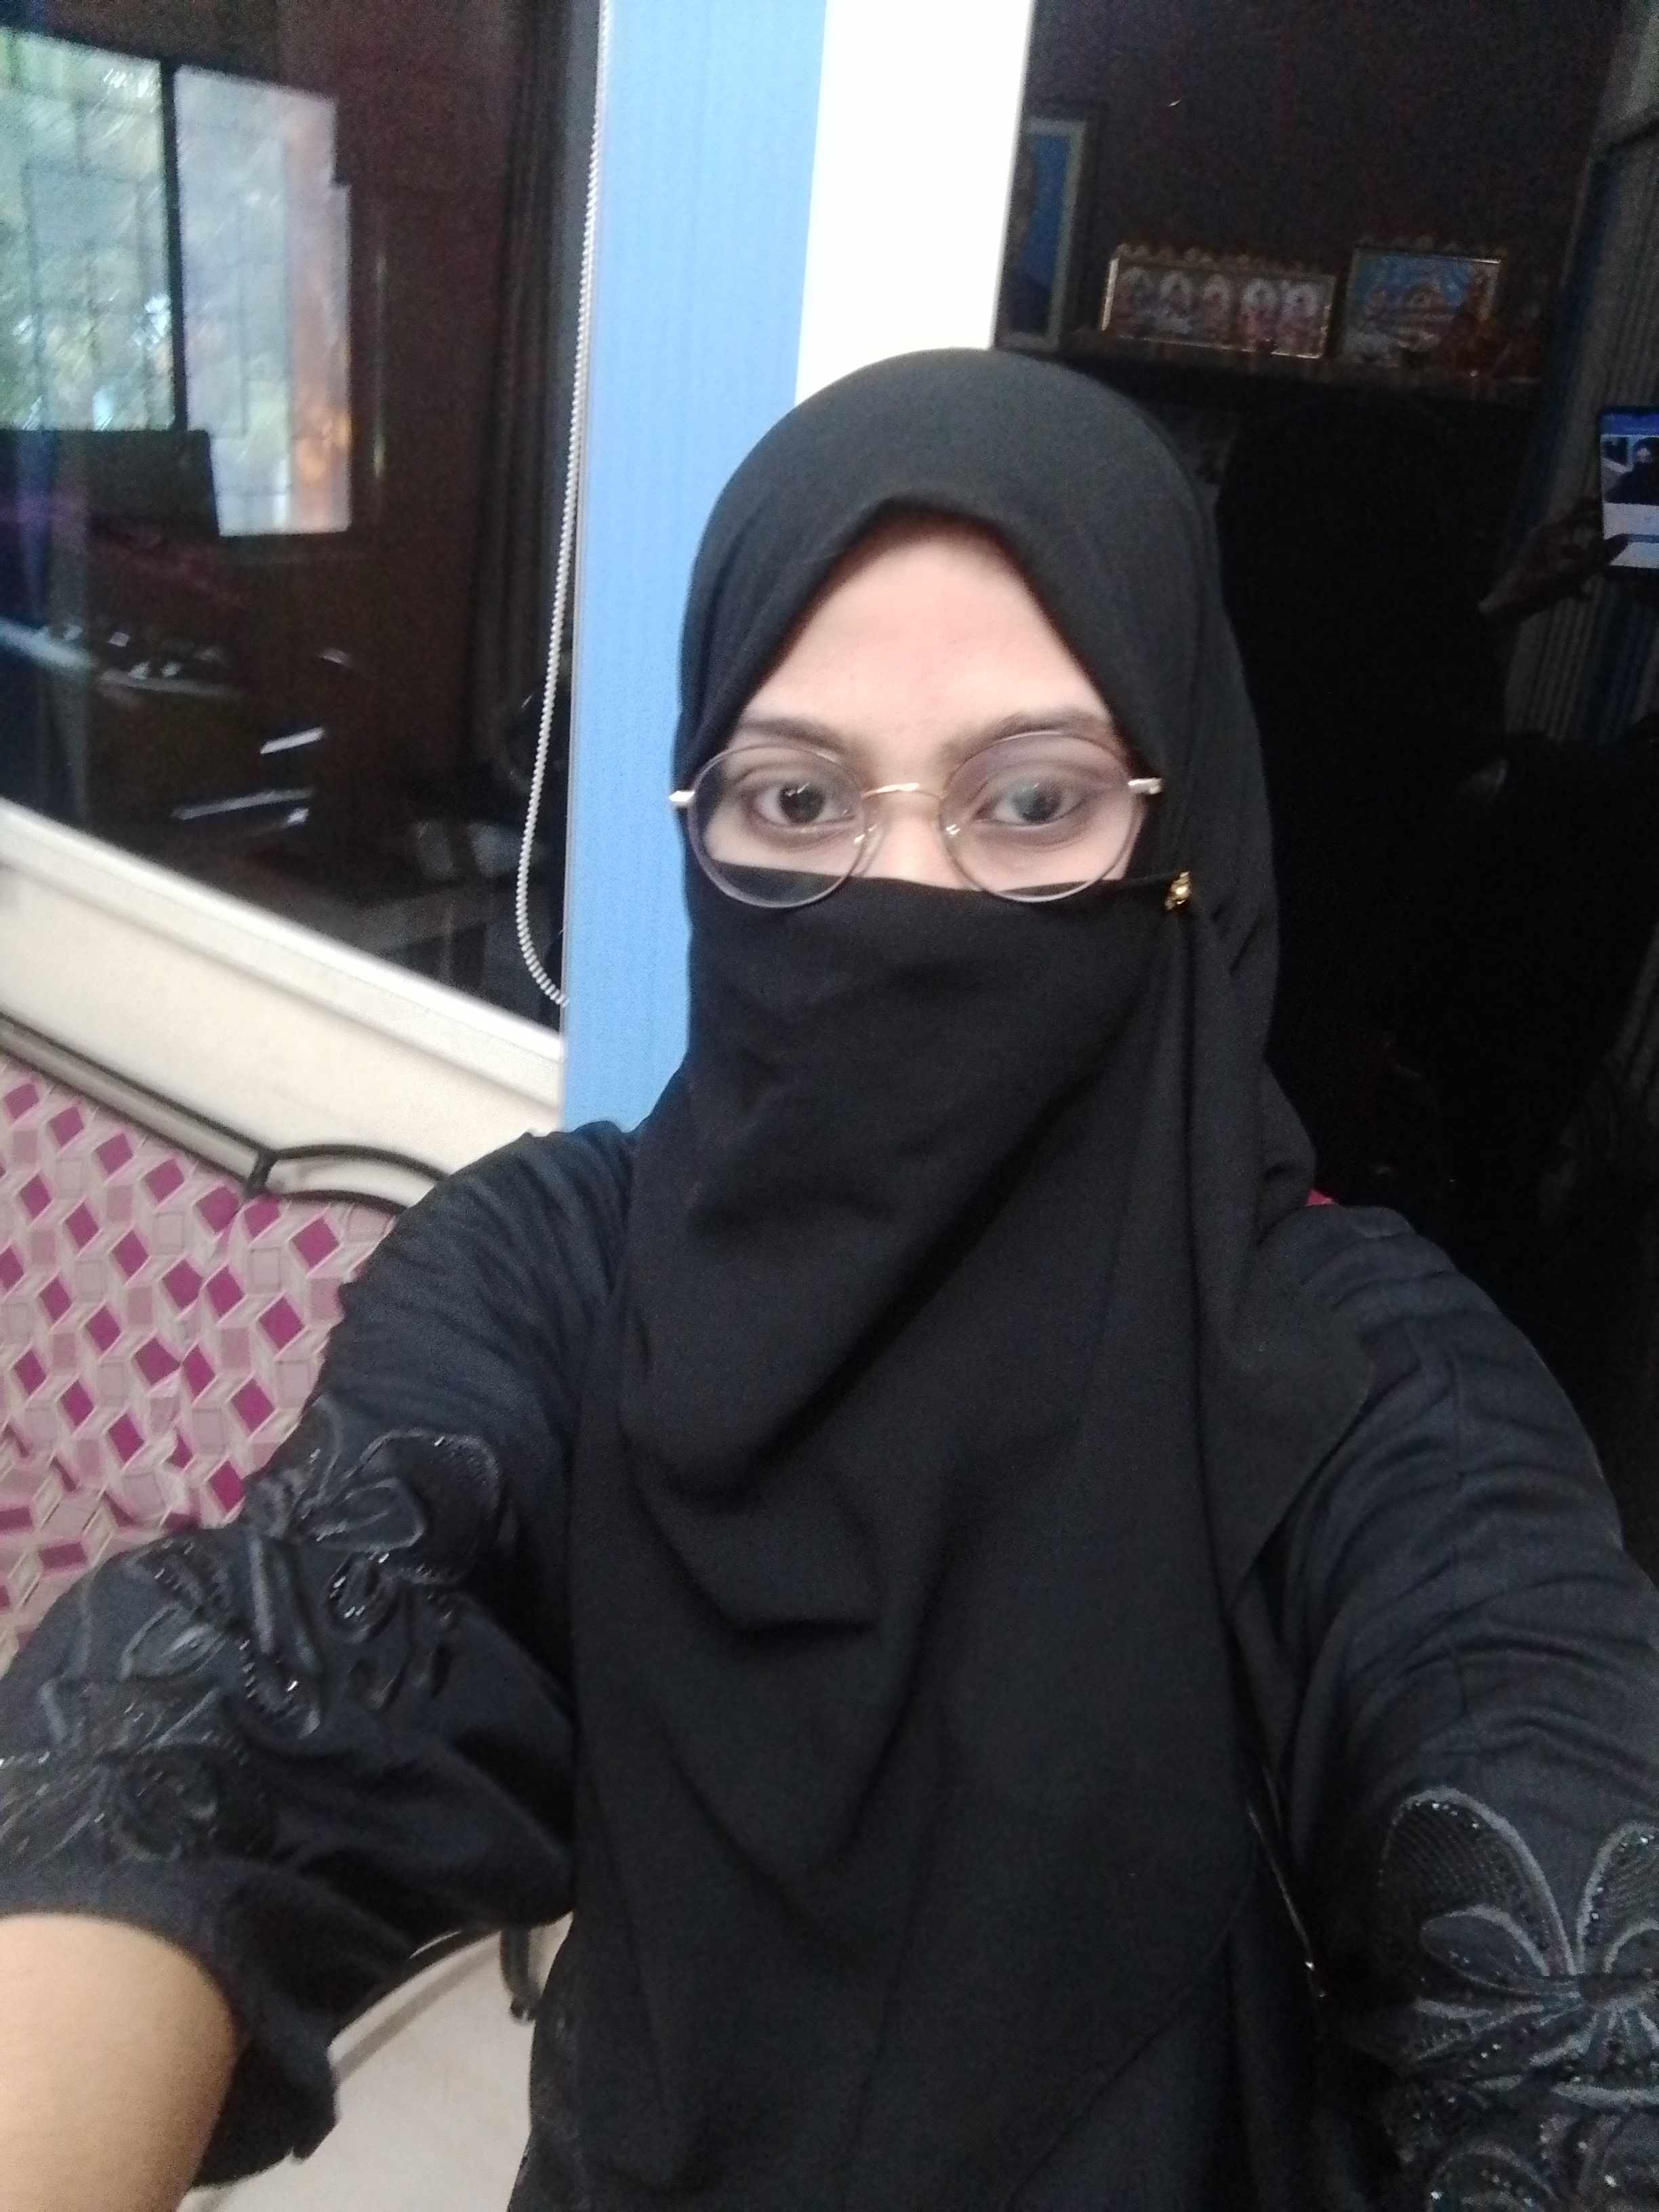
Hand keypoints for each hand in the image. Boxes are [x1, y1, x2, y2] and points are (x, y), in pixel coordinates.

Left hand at [1481, 496, 1619, 625]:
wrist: (1502, 611)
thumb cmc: (1536, 589)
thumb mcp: (1573, 573)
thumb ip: (1599, 555)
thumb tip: (1625, 537)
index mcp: (1551, 529)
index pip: (1578, 505)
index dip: (1597, 503)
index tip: (1614, 507)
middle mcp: (1543, 535)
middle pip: (1574, 523)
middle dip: (1595, 529)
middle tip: (1613, 534)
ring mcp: (1536, 551)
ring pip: (1567, 547)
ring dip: (1585, 557)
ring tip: (1603, 570)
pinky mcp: (1533, 567)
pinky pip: (1557, 566)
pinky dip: (1571, 576)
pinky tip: (1585, 597)